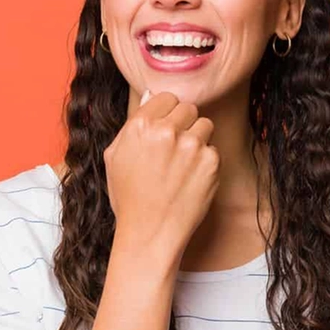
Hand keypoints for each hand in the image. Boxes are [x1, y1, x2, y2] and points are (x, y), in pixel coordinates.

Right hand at [102, 89, 219, 266]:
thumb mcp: (115, 157)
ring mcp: (192, 146)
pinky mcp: (211, 162)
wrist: (150, 232)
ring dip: (197, 140)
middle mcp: (167, 131)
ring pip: (205, 125)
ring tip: (183, 165)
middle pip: (188, 108)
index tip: (165, 129)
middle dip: (184, 124)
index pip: (166, 97)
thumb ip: (133, 124)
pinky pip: (213, 150)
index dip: (166, 114)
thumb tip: (151, 97)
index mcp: (140, 125)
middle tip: (175, 149)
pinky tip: (190, 179)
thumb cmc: (129, 197)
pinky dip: (205, 162)